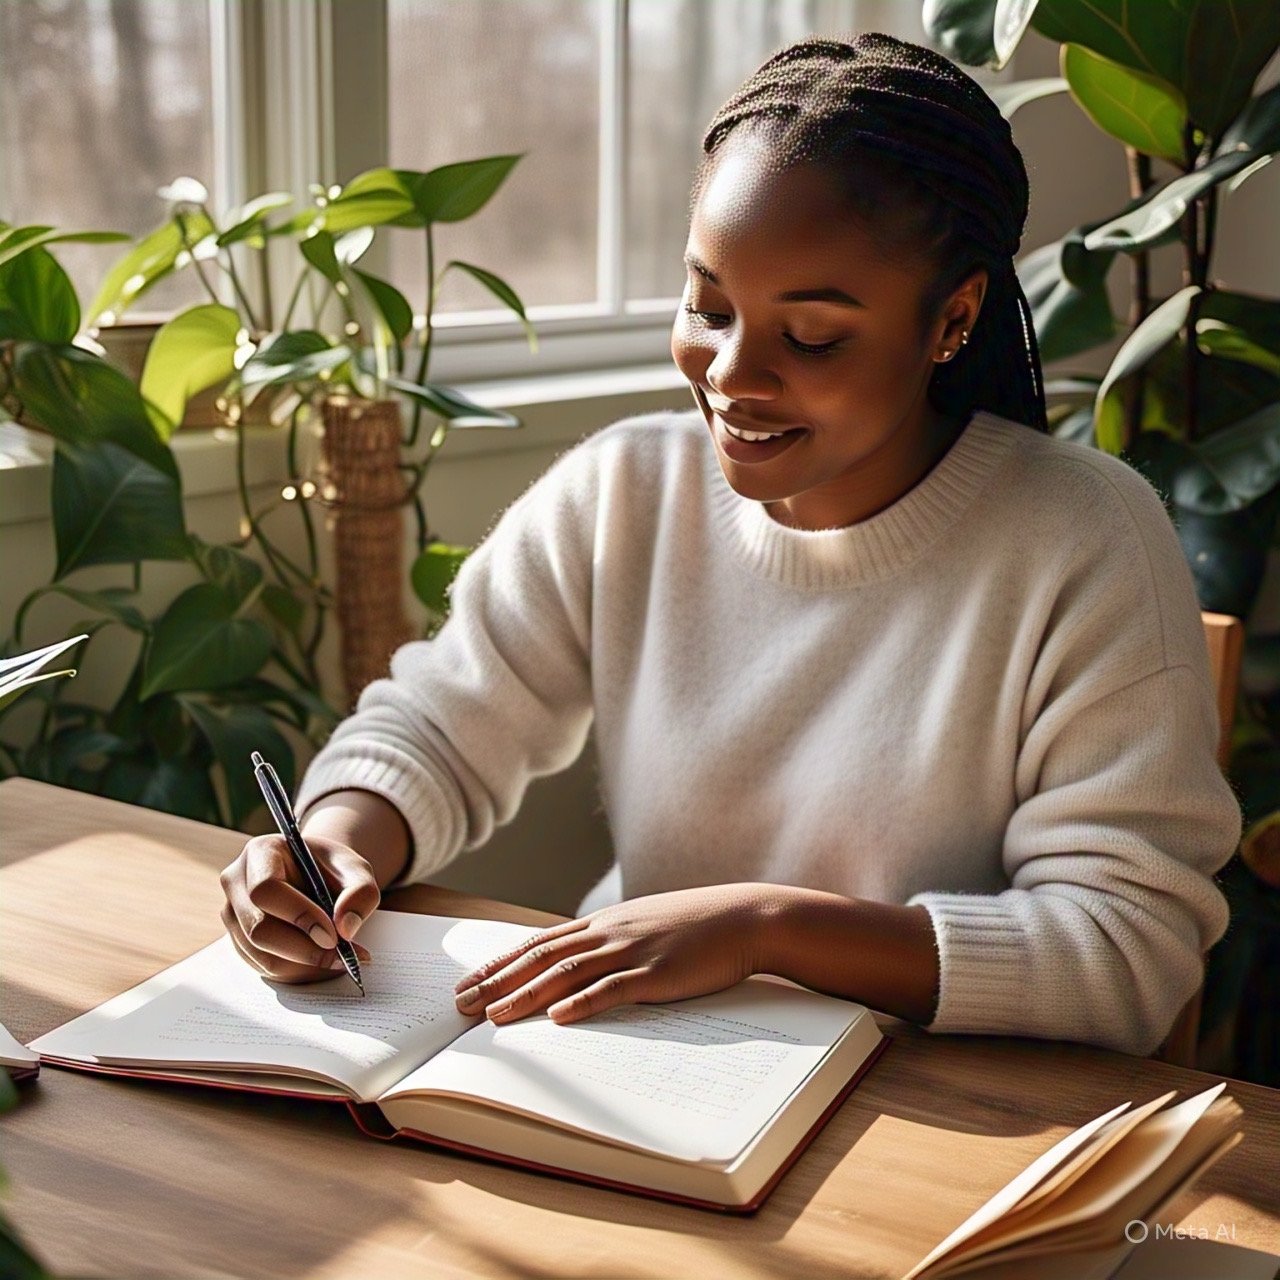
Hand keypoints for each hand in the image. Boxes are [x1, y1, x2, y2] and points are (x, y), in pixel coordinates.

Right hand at [219, 833, 376, 983]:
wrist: (318, 878)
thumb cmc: (333, 870)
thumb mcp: (357, 871)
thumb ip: (360, 893)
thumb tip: (345, 927)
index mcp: (261, 852)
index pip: (266, 889)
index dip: (298, 915)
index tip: (333, 935)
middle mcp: (236, 882)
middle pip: (257, 928)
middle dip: (303, 949)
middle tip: (341, 955)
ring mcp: (233, 914)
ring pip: (259, 953)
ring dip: (303, 965)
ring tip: (340, 959)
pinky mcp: (239, 940)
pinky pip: (263, 966)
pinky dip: (297, 971)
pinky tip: (324, 962)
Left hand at [453, 884, 772, 1024]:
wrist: (745, 917)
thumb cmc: (697, 926)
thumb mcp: (645, 925)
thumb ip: (611, 941)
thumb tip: (577, 965)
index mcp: (604, 922)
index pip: (539, 943)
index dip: (499, 963)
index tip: (467, 982)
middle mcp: (609, 932)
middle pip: (541, 957)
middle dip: (496, 981)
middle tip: (460, 1004)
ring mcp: (632, 950)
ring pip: (567, 973)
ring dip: (526, 995)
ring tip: (493, 1016)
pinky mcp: (657, 973)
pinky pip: (614, 989)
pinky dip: (583, 1003)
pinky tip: (558, 1017)